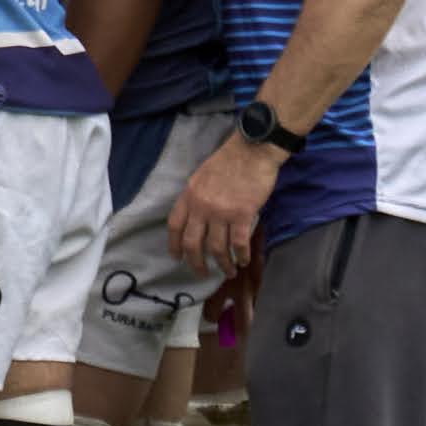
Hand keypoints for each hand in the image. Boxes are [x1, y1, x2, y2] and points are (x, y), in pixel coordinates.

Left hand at [167, 131, 280, 277]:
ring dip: (223, 264)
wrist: (251, 151)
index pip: (174, 225)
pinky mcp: (242, 215)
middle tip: (202, 274)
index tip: (177, 258)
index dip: (174, 245)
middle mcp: (201, 206)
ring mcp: (221, 212)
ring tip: (229, 272)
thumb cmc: (228, 161)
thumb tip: (195, 219)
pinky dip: (242, 256)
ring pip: (217, 248)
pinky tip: (244, 261)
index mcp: (189, 195)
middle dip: (196, 263)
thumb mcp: (201, 177)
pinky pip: (239, 244)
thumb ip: (196, 197)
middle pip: (193, 243)